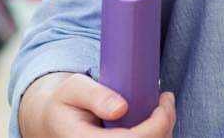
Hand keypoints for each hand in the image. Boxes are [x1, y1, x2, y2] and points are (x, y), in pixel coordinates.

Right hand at [19, 72, 175, 137]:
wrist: (56, 121)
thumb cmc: (66, 103)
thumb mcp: (73, 89)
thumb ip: (94, 96)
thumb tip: (121, 108)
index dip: (156, 125)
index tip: (164, 101)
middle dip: (165, 125)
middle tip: (167, 99)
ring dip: (164, 130)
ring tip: (162, 106)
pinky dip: (158, 134)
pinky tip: (157, 119)